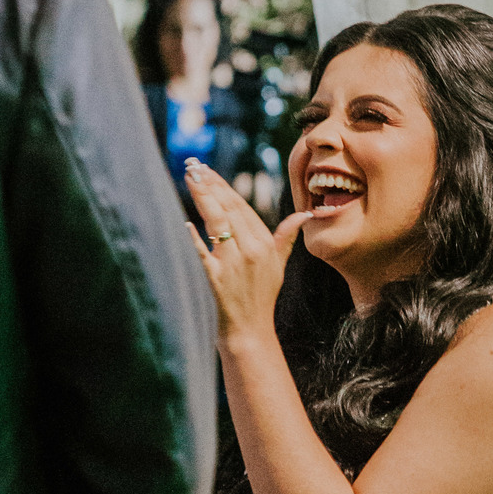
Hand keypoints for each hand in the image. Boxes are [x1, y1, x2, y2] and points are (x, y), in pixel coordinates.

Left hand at [184, 160, 310, 345]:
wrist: (251, 328)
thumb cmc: (263, 294)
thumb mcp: (279, 263)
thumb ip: (287, 236)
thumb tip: (304, 214)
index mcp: (265, 243)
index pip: (242, 207)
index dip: (225, 187)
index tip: (209, 171)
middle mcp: (250, 250)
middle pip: (228, 210)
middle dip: (211, 185)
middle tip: (195, 165)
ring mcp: (233, 264)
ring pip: (217, 224)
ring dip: (202, 199)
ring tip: (190, 179)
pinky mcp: (216, 278)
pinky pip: (204, 252)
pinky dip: (196, 237)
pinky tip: (188, 221)